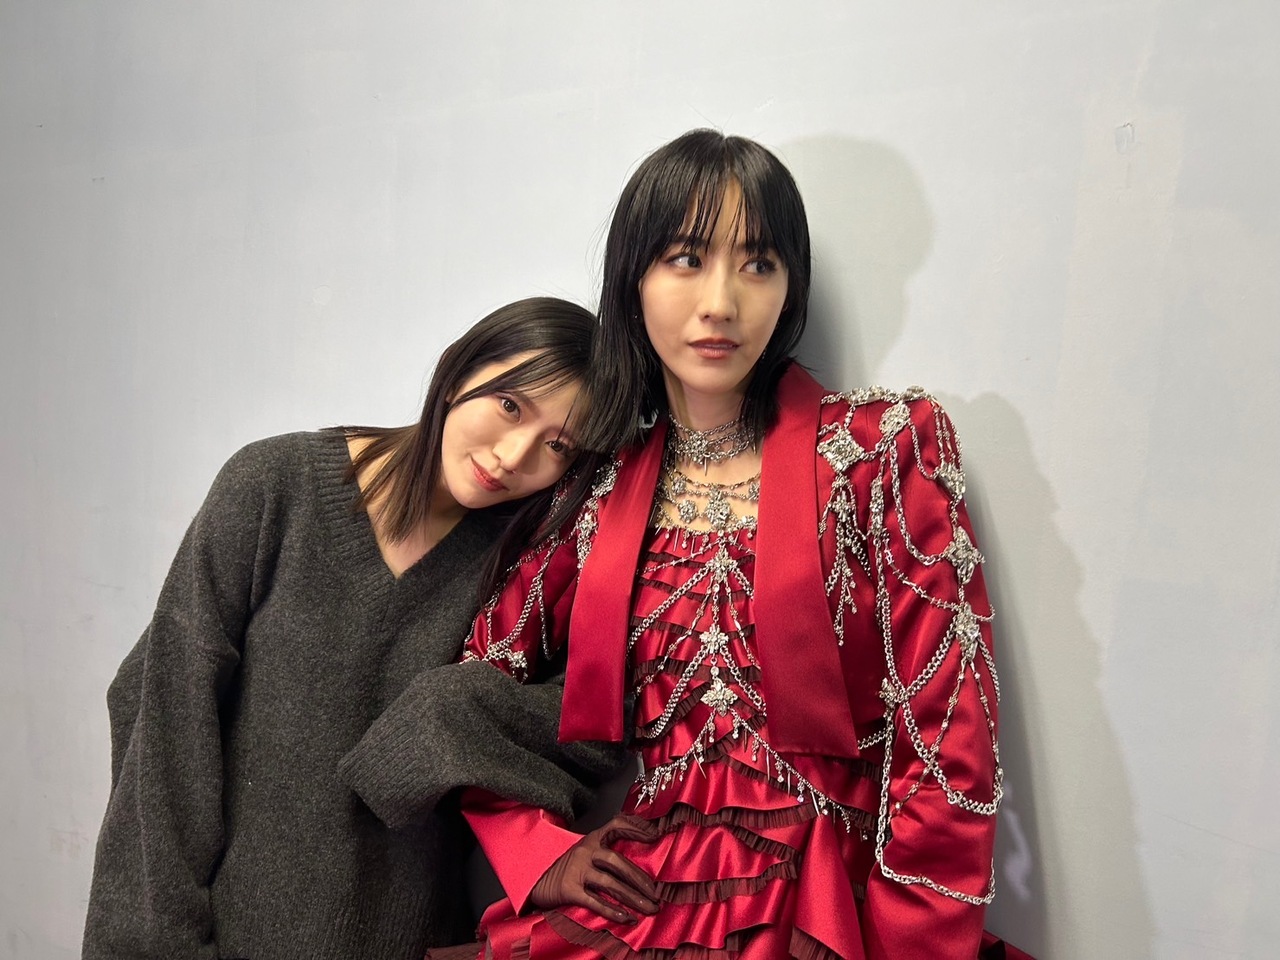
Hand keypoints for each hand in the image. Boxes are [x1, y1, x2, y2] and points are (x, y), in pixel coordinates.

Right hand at [528, 814, 660, 922]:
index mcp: (592, 839)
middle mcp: (585, 851)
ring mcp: (577, 870)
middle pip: (617, 861)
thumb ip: (608, 852)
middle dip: (640, 879)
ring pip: (610, 883)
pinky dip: (612, 910)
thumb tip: (640, 867)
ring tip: (648, 908)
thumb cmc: (568, 867)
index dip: (636, 828)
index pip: (616, 825)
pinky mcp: (569, 890)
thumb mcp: (586, 852)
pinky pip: (595, 901)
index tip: (655, 836)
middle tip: (656, 893)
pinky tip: (626, 917)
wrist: (537, 880)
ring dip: (633, 898)